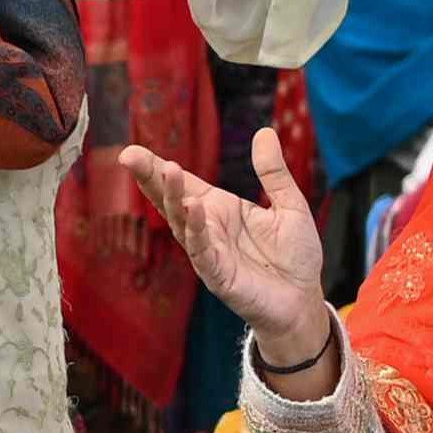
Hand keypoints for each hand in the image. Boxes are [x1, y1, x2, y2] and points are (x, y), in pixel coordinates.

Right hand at [125, 133, 335, 364]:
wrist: (303, 300)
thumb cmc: (294, 257)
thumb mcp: (289, 205)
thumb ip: (273, 172)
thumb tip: (264, 132)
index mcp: (219, 209)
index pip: (182, 184)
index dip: (156, 169)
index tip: (131, 152)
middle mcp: (207, 229)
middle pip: (170, 200)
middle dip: (150, 179)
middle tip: (129, 156)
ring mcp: (209, 253)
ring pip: (181, 223)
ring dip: (173, 198)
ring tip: (168, 171)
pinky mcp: (218, 276)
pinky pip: (202, 251)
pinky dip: (196, 230)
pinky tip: (193, 208)